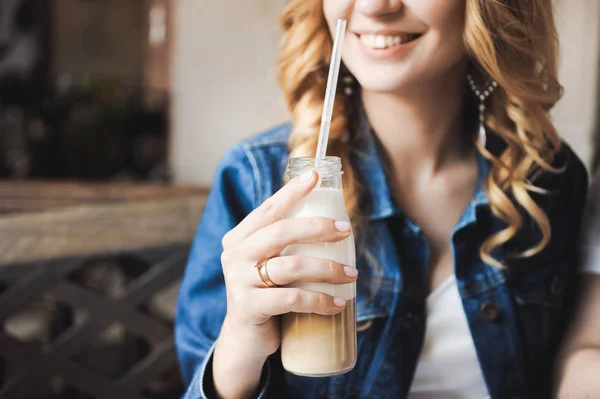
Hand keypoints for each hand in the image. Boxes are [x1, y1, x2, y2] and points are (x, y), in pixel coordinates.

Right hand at [218, 169, 357, 358]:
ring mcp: (239, 281)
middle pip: (281, 232)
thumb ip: (285, 243)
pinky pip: (292, 299)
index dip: (292, 192)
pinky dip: (320, 301)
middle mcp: (234, 255)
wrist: (245, 338)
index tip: (315, 175)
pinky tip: (338, 303)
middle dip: (318, 228)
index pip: (268, 209)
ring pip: (292, 267)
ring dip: (328, 269)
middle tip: (346, 231)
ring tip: (351, 274)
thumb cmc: (266, 293)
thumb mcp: (269, 263)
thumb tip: (332, 220)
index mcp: (239, 238)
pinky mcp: (249, 307)